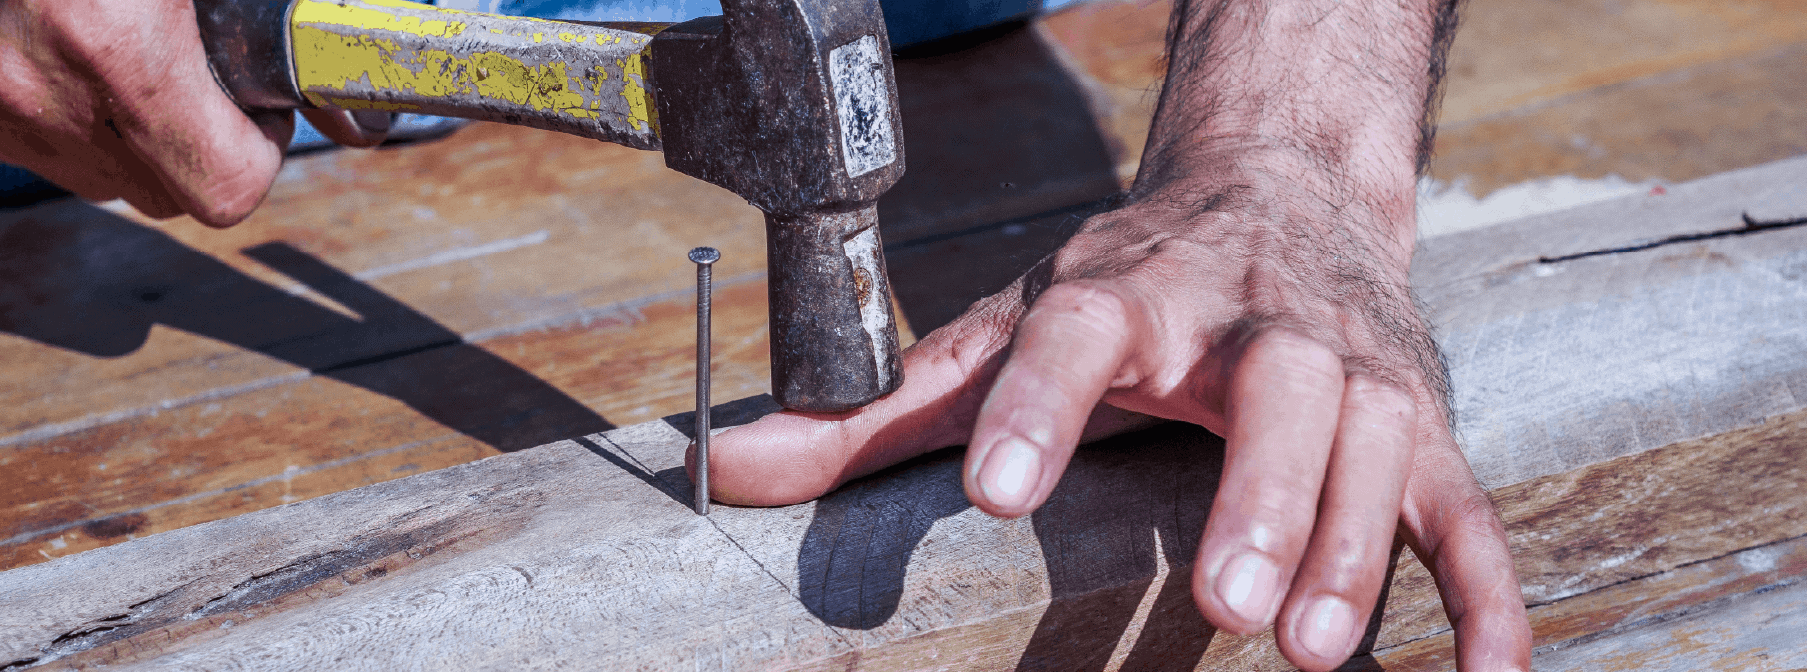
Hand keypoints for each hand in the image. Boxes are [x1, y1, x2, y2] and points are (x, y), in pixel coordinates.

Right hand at [0, 0, 385, 225]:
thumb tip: (318, 45)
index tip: (266, 106)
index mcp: (114, 47)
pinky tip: (92, 52)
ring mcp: (1, 109)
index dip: (262, 153)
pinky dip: (82, 114)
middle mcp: (46, 96)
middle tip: (218, 82)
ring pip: (107, 175)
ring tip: (152, 61)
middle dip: (207, 149)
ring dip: (145, 136)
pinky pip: (46, 141)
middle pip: (168, 194)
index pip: (226, 183)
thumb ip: (246, 10)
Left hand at [706, 162, 1529, 668]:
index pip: (1077, 333)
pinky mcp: (1421, 413)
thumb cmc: (1127, 287)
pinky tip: (1488, 668)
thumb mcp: (1003, 328)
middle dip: (1262, 487)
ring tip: (1313, 645)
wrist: (1284, 193)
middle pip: (1276, 383)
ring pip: (1377, 438)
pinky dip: (1486, 582)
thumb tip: (729, 467)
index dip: (1040, 405)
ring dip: (1358, 540)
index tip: (1001, 493)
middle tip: (1225, 599)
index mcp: (1127, 293)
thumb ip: (882, 409)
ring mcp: (1350, 365)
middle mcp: (1250, 319)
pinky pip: (1464, 498)